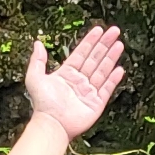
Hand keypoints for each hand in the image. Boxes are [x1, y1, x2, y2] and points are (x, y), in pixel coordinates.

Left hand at [23, 23, 125, 141]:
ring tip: (119, 44)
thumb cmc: (42, 103)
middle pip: (95, 58)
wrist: (52, 124)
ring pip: (103, 71)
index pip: (82, 53)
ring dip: (111, 57)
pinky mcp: (96, 104)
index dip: (90, 41)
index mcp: (67, 73)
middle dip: (105, 44)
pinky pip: (107, 89)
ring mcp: (89, 92)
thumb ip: (37, 60)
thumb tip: (37, 43)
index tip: (99, 29)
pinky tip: (120, 68)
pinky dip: (113, 79)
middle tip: (115, 30)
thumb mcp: (34, 78)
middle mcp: (80, 81)